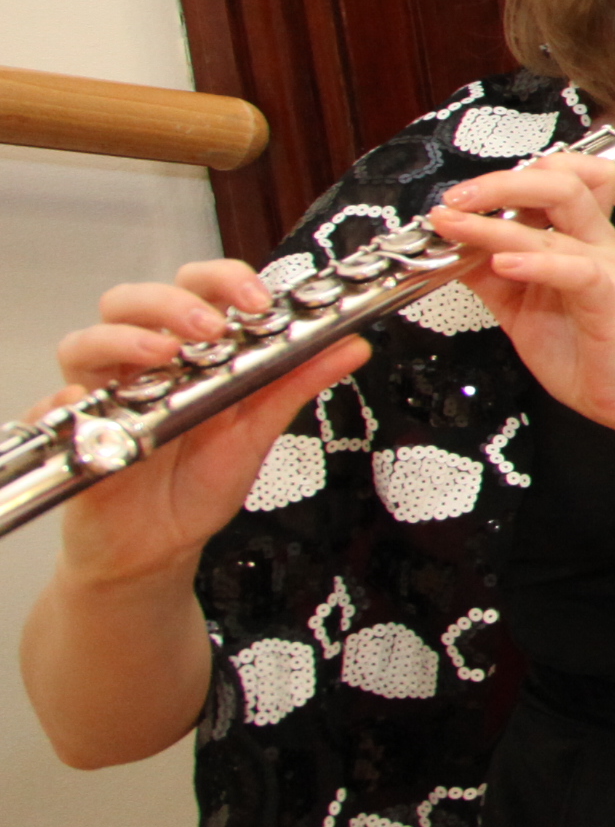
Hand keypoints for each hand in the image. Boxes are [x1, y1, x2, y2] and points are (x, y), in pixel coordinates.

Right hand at [38, 262, 364, 590]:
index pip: (193, 288)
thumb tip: (353, 343)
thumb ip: (298, 382)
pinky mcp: (72, 435)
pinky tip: (91, 407)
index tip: (256, 299)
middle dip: (171, 303)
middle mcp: (139, 363)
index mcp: (188, 350)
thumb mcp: (258, 430)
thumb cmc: (202, 481)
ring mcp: (102, 396)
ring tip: (163, 356)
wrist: (161, 547)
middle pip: (131, 301)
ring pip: (85, 341)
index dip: (221, 279)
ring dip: (123, 339)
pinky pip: (49, 408)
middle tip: (211, 328)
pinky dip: (66, 401)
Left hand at [422, 155, 614, 441]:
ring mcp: (606, 266)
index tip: (465, 195)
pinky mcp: (610, 298)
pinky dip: (535, 261)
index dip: (515, 173)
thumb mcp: (517, 306)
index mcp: (580, 238)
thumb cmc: (583, 350)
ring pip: (564, 210)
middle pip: (561, 179)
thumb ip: (486, 274)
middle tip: (454, 198)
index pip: (564, 175)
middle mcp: (597, 241)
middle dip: (500, 181)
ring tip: (455, 224)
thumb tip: (447, 248)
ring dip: (499, 216)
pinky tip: (502, 264)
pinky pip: (575, 267)